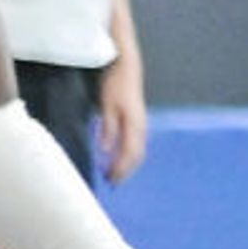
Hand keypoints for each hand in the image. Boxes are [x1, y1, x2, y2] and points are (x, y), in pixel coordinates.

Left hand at [96, 55, 150, 182]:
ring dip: (128, 163)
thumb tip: (106, 150)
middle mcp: (141, 126)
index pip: (129, 153)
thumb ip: (108, 128)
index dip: (121, 168)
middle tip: (113, 182)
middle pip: (136, 155)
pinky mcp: (138, 120)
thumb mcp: (107, 106)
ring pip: (138, 150)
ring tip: (116, 172)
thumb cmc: (115, 84)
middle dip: (125, 170)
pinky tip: (120, 156)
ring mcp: (141, 123)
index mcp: (134, 124)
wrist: (127, 66)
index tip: (111, 179)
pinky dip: (129, 154)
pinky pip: (137, 143)